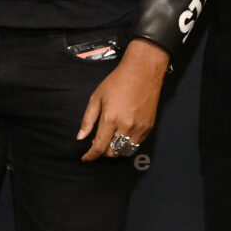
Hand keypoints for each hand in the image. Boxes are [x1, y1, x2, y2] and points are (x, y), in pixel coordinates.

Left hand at [78, 39, 169, 160]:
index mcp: (111, 119)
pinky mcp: (149, 127)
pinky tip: (121, 136)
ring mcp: (140, 128)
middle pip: (112, 152)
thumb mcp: (96, 98)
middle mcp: (126, 127)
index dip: (90, 156)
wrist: (143, 72)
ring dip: (115, 150)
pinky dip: (127, 145)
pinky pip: (136, 144)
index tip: (85, 158)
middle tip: (96, 144)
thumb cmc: (117, 82)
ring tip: (109, 141)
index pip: (99, 147)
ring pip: (125, 151)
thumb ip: (88, 119)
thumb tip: (80, 137)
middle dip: (102, 152)